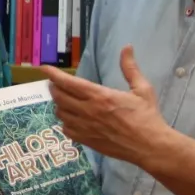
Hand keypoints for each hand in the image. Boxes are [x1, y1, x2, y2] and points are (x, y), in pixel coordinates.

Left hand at [41, 47, 172, 166]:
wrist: (150, 146)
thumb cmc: (147, 116)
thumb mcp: (142, 89)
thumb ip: (130, 68)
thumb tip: (127, 47)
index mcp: (99, 96)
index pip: (68, 83)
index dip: (53, 74)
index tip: (44, 68)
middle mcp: (88, 111)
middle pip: (59, 97)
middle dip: (54, 87)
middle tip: (55, 83)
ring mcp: (85, 128)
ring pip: (61, 113)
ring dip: (59, 104)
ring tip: (63, 99)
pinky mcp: (87, 141)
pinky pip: (66, 130)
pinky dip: (65, 121)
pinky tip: (71, 118)